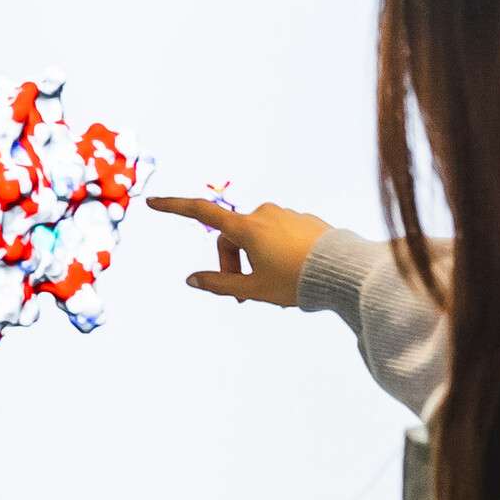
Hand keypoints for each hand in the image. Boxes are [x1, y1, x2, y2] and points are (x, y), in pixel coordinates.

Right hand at [146, 195, 333, 307]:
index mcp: (247, 227)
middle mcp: (264, 214)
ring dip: (257, 261)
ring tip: (274, 290)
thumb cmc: (297, 281)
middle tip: (244, 297)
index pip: (201, 212)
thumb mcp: (254, 289)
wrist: (346, 271)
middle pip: (233, 238)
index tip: (152, 202)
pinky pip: (281, 236)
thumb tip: (192, 279)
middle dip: (233, 264)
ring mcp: (287, 215)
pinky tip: (293, 276)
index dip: (175, 207)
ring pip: (258, 238)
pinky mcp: (306, 221)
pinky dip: (277, 254)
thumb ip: (220, 284)